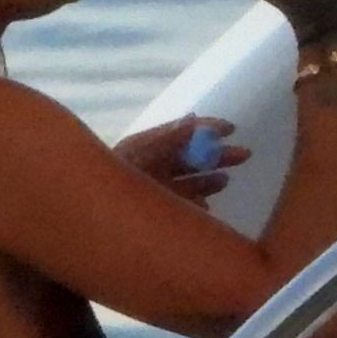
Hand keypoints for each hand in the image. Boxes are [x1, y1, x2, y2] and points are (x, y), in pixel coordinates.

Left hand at [113, 115, 250, 207]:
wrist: (91, 218)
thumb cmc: (112, 180)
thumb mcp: (138, 156)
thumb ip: (166, 140)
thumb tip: (193, 119)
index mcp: (148, 147)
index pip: (183, 132)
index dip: (207, 128)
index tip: (232, 128)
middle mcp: (154, 166)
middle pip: (192, 158)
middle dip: (218, 155)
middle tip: (245, 155)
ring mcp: (156, 189)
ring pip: (190, 182)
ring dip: (209, 181)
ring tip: (225, 181)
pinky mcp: (157, 210)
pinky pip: (182, 206)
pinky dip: (196, 206)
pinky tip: (207, 209)